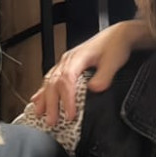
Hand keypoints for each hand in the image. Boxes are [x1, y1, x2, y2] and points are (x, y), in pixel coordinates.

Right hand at [29, 20, 149, 126]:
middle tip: (52, 121)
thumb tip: (94, 89)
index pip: (66, 80)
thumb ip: (104, 76)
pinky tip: (37, 99)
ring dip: (44, 99)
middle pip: (54, 83)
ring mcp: (66, 62)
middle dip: (52, 104)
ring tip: (40, 114)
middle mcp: (67, 60)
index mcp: (77, 58)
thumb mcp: (114, 61)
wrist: (118, 35)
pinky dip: (43, 90)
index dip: (67, 99)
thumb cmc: (115, 46)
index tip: (70, 115)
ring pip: (49, 81)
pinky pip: (51, 79)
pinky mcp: (68, 65)